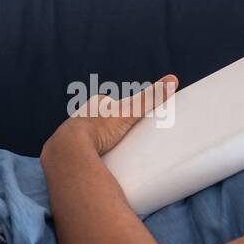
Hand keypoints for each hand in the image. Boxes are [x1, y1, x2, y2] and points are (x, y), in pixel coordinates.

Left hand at [49, 74, 178, 156]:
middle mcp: (80, 116)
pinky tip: (98, 164)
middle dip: (109, 127)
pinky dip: (90, 156)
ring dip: (99, 142)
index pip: (111, 103)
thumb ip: (150, 97)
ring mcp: (72, 135)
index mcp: (94, 104)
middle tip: (123, 139)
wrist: (69, 150)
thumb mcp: (128, 111)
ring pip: (89, 136)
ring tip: (114, 154)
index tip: (131, 120)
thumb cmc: (98, 128)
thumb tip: (174, 79)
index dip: (122, 111)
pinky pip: (82, 153)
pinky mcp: (69, 153)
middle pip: (100, 120)